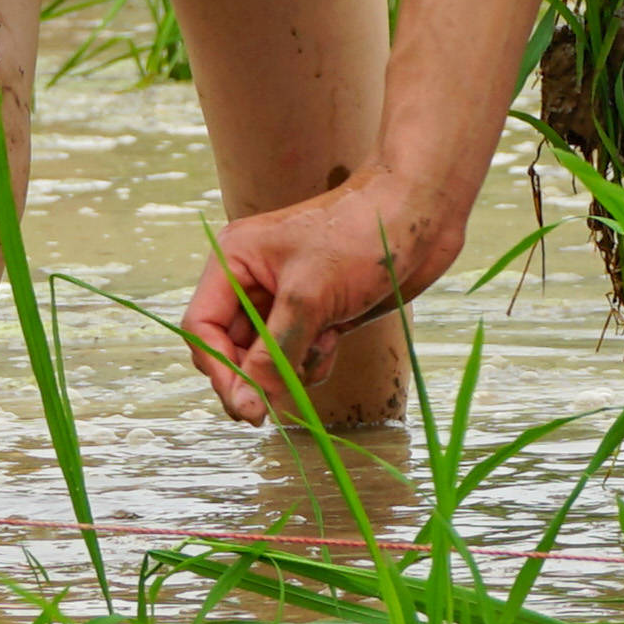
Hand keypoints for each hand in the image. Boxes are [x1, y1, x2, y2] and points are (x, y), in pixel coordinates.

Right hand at [185, 170, 440, 424]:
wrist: (419, 215)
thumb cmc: (360, 237)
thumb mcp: (308, 297)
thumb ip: (273, 354)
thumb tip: (246, 406)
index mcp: (235, 261)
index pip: (204, 329)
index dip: (220, 371)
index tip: (246, 408)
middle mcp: (252, 281)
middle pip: (232, 349)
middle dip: (256, 375)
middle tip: (276, 402)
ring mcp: (286, 299)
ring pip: (267, 358)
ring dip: (289, 368)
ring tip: (322, 346)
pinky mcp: (317, 313)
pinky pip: (298, 355)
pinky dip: (314, 359)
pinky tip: (337, 339)